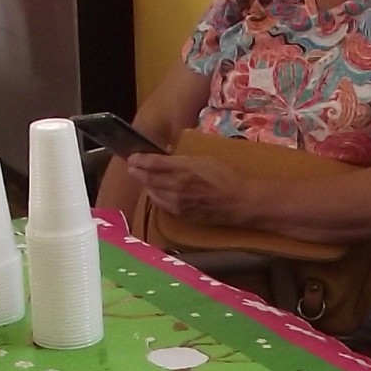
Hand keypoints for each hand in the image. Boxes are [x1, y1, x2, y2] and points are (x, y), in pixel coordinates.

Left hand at [123, 151, 246, 221]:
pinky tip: (154, 193)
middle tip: (131, 167)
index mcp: (184, 168)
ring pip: (153, 193)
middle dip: (138, 172)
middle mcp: (177, 185)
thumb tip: (169, 156)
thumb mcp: (205, 160)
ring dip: (145, 185)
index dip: (140, 160)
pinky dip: (155, 197)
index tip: (132, 157)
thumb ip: (184, 160)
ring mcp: (177, 202)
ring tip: (141, 179)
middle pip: (149, 178)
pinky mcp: (181, 214)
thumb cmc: (226, 177)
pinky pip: (162, 205)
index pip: (154, 163)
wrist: (239, 202)